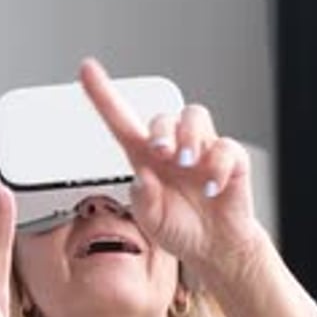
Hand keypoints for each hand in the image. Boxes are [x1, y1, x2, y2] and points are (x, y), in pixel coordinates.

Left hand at [79, 57, 262, 278]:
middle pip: (164, 117)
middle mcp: (173, 149)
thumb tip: (145, 176)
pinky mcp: (230, 159)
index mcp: (146, 159)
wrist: (215, 246)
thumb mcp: (151, 221)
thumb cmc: (180, 228)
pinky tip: (211, 187)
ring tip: (187, 165)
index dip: (102, 95)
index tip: (87, 69)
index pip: (121, 120)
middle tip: (162, 153)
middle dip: (162, 131)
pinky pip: (226, 146)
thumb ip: (143, 200)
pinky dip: (218, 166)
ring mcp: (202, 151)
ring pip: (194, 116)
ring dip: (188, 137)